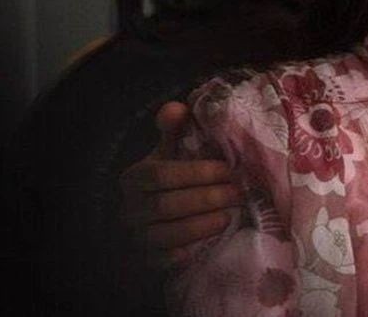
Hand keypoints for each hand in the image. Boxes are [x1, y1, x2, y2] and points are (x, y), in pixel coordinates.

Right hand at [119, 101, 242, 267]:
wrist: (149, 218)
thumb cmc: (168, 179)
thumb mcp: (169, 153)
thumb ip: (174, 130)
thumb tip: (177, 107)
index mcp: (134, 178)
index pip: (161, 175)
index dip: (197, 173)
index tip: (229, 170)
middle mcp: (129, 208)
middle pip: (166, 205)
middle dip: (207, 198)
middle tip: (239, 193)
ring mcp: (135, 237)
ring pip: (165, 235)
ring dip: (202, 226)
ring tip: (231, 215)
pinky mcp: (145, 261)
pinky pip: (163, 261)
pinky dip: (187, 252)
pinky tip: (211, 242)